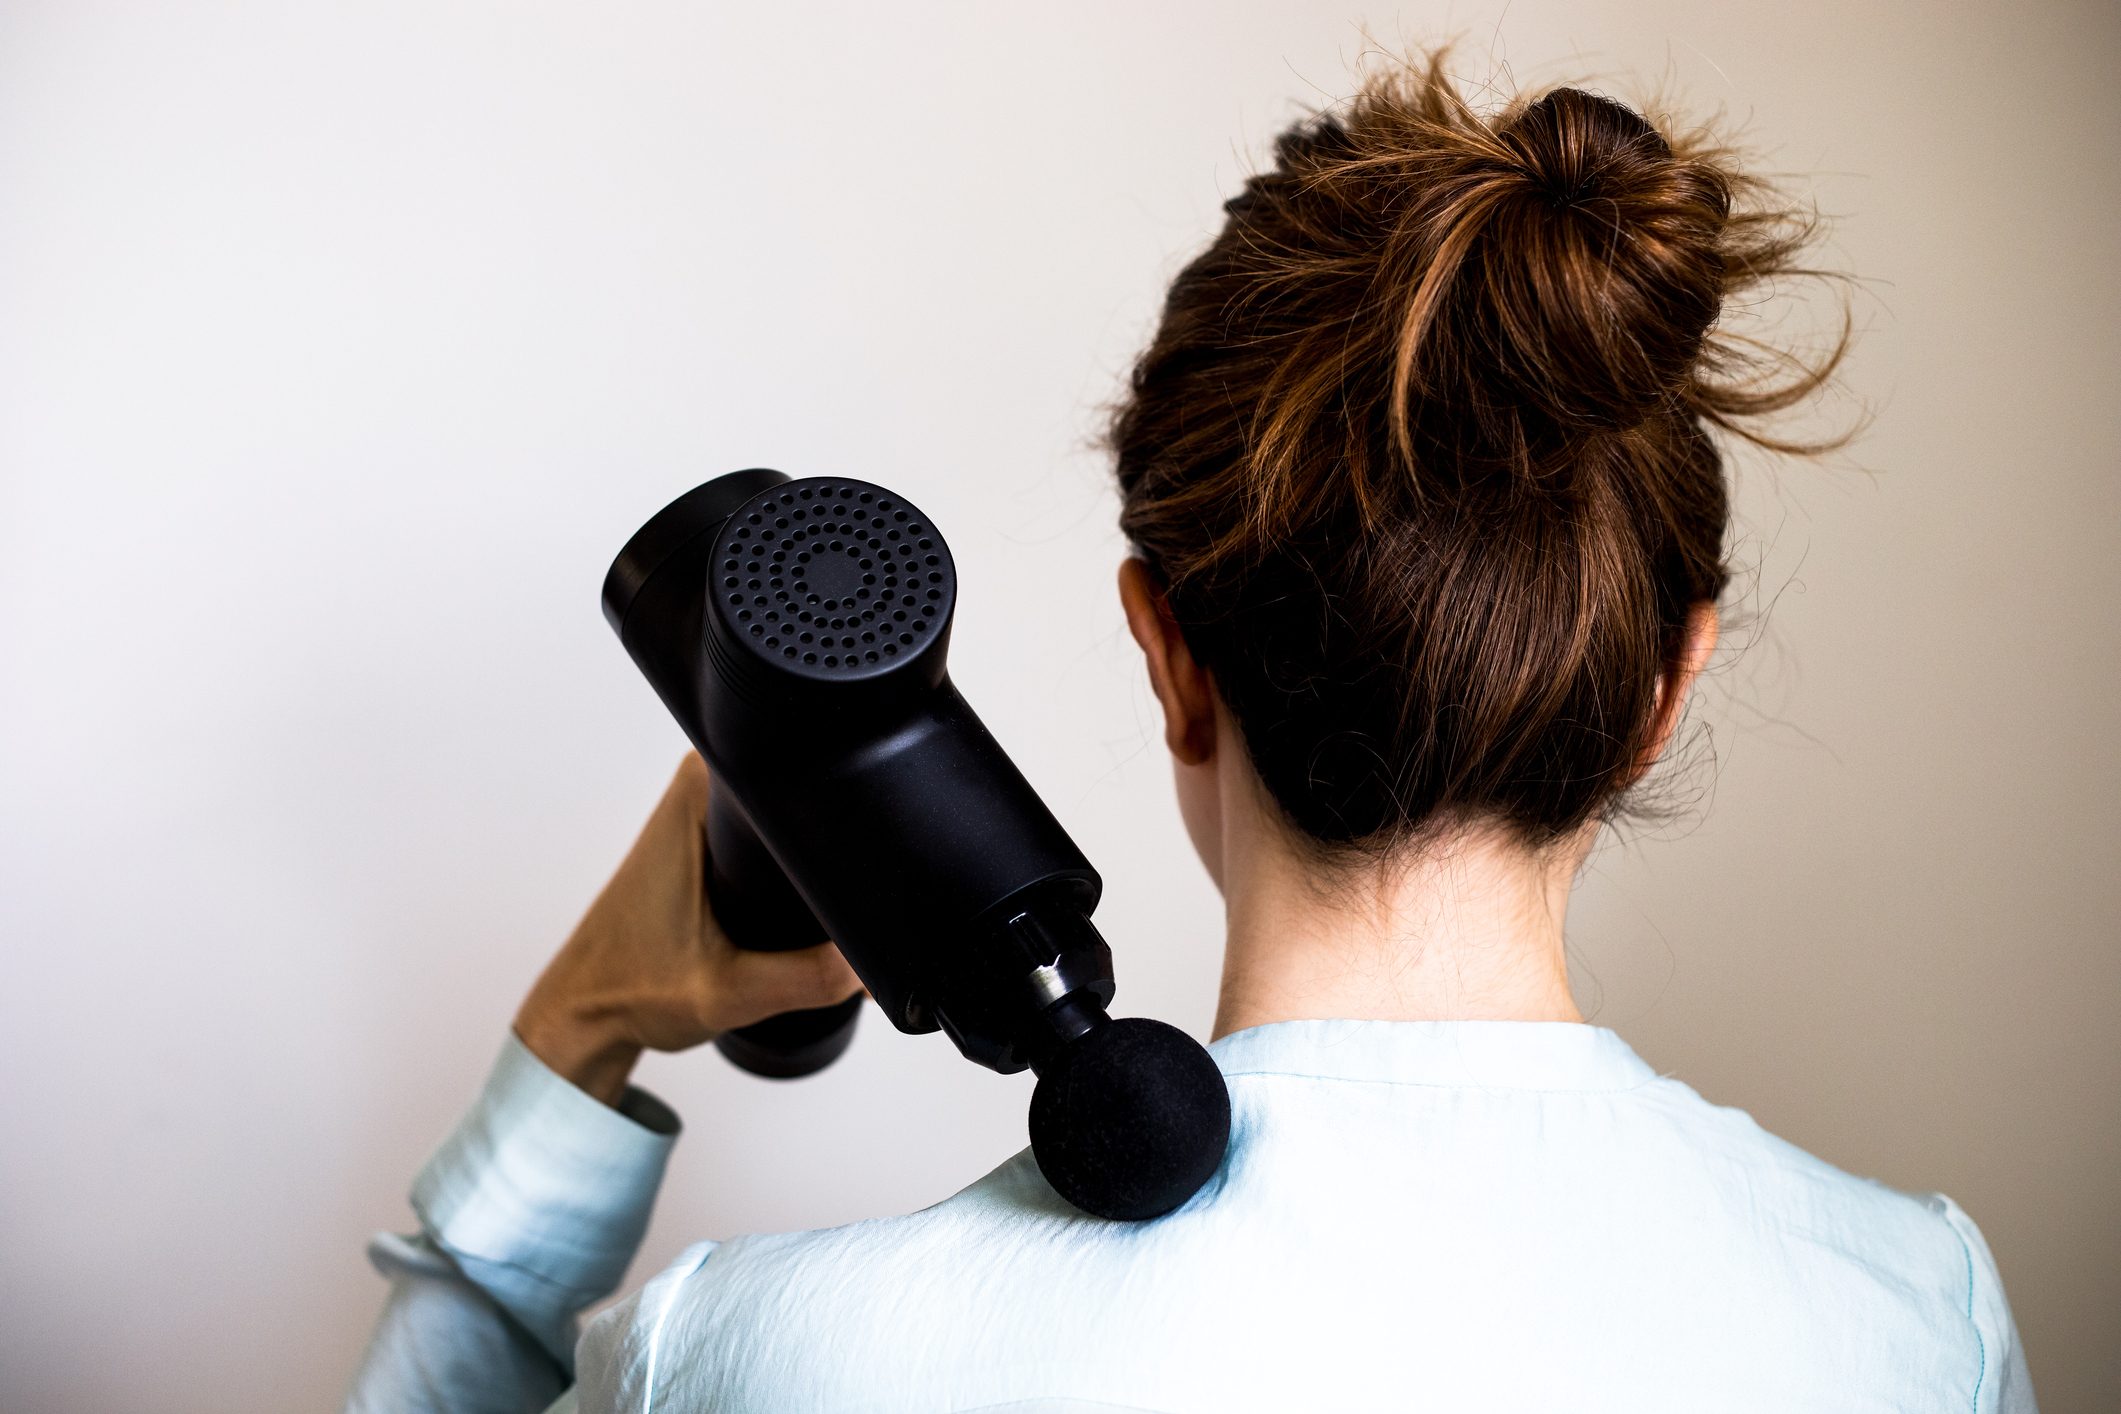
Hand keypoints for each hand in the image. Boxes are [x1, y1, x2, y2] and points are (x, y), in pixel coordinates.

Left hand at [513, 753, 863, 1104]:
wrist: (585, 1013)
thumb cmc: (630, 990)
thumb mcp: (730, 993)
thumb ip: (810, 978)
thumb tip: (874, 960)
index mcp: (700, 793)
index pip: (799, 778)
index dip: (839, 826)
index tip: (844, 881)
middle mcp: (701, 786)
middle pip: (806, 799)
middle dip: (830, 858)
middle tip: (815, 922)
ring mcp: (706, 808)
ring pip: (794, 821)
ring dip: (814, 868)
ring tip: (794, 925)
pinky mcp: (710, 836)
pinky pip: (772, 839)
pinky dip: (792, 877)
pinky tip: (792, 916)